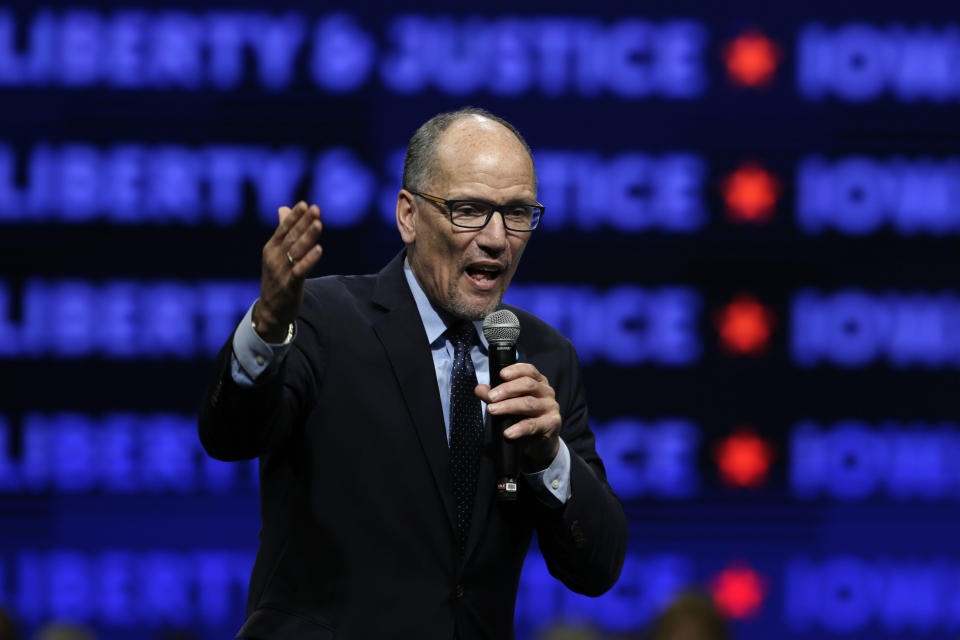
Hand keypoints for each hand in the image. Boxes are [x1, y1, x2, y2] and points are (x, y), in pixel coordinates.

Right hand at [253, 201, 322, 341]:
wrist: (271, 310)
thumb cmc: (277, 278)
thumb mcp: (276, 254)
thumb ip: (282, 231)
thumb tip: (284, 208)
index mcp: (271, 248)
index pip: (283, 229)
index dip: (294, 217)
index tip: (305, 204)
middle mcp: (274, 258)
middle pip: (291, 237)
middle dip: (304, 223)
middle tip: (315, 209)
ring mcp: (281, 272)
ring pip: (296, 251)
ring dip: (308, 237)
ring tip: (318, 223)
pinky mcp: (289, 285)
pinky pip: (300, 271)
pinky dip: (309, 260)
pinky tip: (319, 249)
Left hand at [475, 363, 561, 470]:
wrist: (541, 443)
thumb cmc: (526, 418)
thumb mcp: (511, 404)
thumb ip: (496, 396)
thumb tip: (479, 389)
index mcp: (538, 382)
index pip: (529, 370)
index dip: (515, 370)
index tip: (501, 375)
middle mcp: (547, 392)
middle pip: (528, 385)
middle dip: (507, 389)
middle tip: (490, 397)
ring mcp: (551, 407)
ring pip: (529, 403)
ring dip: (508, 406)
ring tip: (492, 410)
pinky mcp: (552, 424)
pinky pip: (533, 425)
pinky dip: (519, 429)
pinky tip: (508, 433)